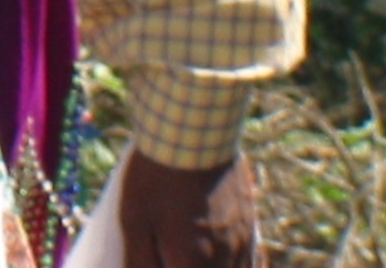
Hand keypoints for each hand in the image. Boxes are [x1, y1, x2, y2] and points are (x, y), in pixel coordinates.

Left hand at [117, 150, 258, 267]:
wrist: (194, 130)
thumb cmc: (156, 176)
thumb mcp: (134, 220)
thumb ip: (138, 262)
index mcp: (191, 264)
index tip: (158, 265)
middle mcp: (224, 261)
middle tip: (172, 258)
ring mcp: (242, 244)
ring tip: (191, 257)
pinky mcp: (250, 225)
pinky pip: (250, 264)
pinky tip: (218, 262)